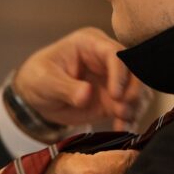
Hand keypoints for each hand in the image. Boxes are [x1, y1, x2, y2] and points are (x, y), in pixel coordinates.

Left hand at [14, 27, 150, 131]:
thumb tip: (87, 95)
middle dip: (134, 91)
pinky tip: (122, 130)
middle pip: (134, 70)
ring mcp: (112, 80)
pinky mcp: (113, 100)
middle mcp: (106, 59)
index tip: (116, 95)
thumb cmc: (38, 78)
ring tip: (124, 121)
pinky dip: (129, 120)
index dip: (120, 74)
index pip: (114, 53)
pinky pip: (129, 108)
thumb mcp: (45, 81)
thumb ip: (66, 87)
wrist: (36, 96)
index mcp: (90, 44)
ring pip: (137, 90)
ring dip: (135, 106)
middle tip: (124, 110)